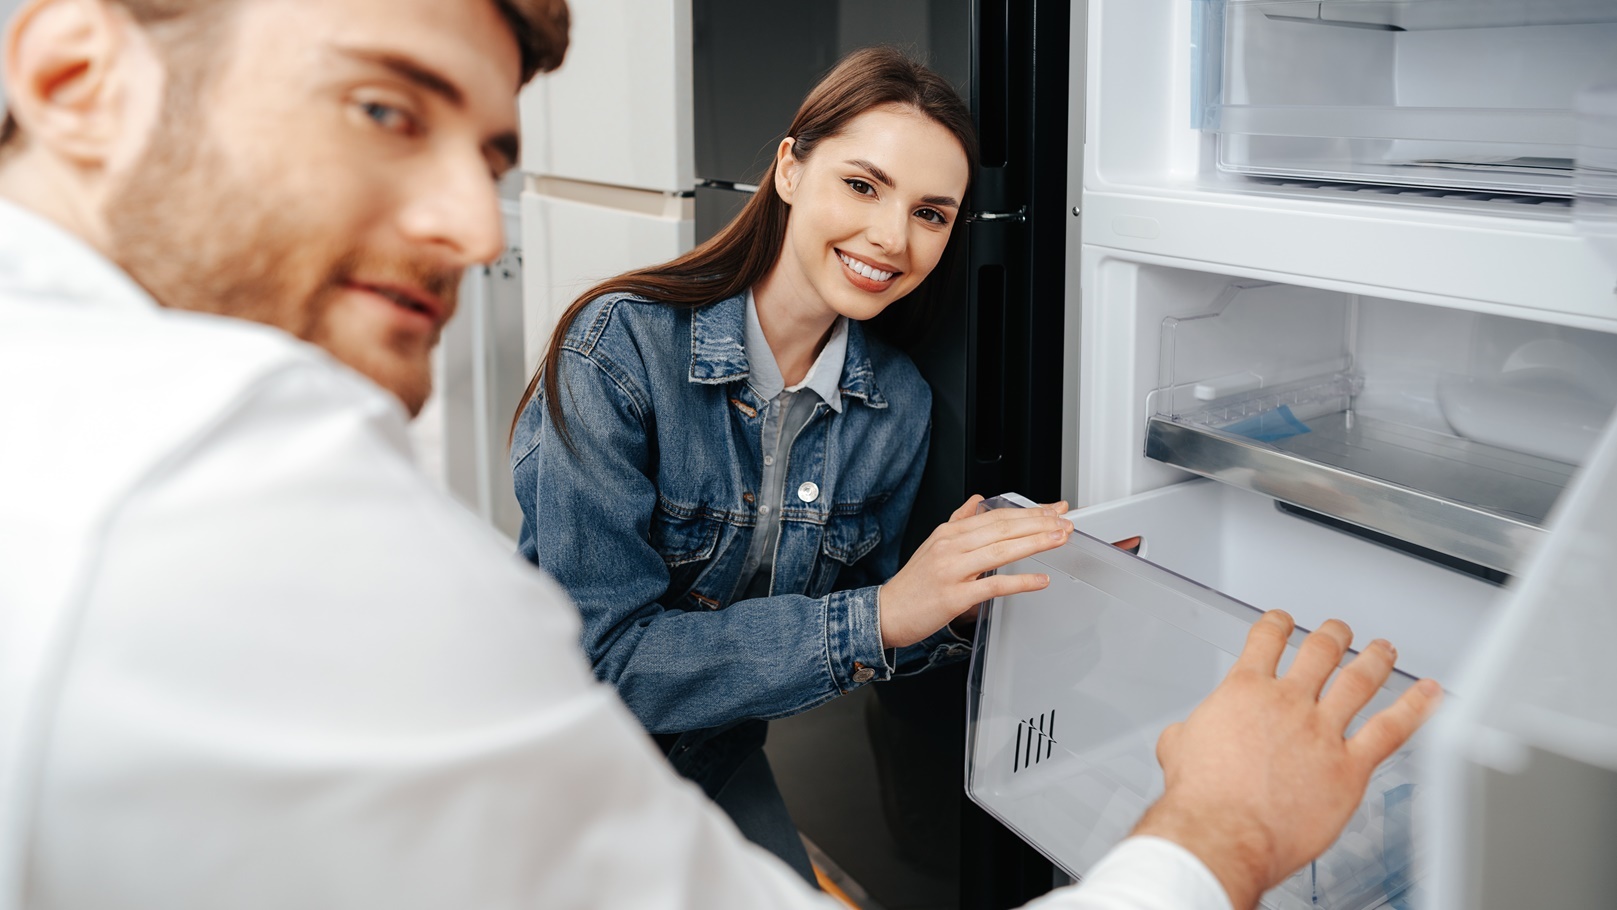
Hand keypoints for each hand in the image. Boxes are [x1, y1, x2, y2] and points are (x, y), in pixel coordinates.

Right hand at [877, 495, 1071, 647]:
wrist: (887, 612)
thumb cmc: (913, 584)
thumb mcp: (933, 544)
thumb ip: (959, 521)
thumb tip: (978, 501)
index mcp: (949, 533)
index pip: (996, 515)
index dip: (1028, 511)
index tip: (1053, 509)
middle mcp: (951, 546)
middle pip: (1003, 528)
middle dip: (1039, 522)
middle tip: (1064, 520)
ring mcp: (953, 570)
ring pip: (1001, 550)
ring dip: (1035, 543)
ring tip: (1059, 539)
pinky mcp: (955, 596)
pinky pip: (994, 585)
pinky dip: (1020, 582)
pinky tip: (1040, 580)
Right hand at [1131, 611, 1443, 909]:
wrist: (1223, 833)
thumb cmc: (1202, 799)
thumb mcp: (1177, 749)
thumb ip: (1189, 732)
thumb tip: (1187, 735)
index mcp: (1243, 692)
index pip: (1266, 640)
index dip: (1277, 624)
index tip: (1283, 622)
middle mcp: (1287, 702)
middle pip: (1319, 651)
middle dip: (1333, 635)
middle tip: (1339, 631)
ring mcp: (1322, 731)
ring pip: (1359, 681)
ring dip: (1375, 659)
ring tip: (1384, 650)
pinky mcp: (1350, 766)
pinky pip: (1391, 729)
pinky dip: (1415, 708)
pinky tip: (1428, 694)